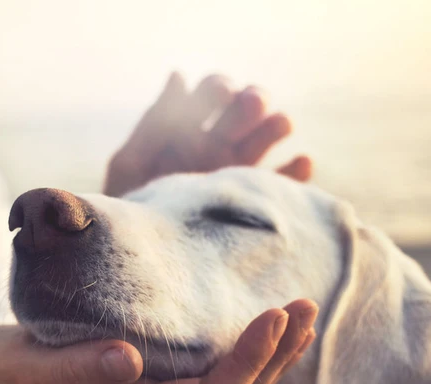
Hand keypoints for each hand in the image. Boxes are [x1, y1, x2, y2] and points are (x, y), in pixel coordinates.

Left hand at [104, 72, 312, 197]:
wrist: (141, 260)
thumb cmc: (128, 211)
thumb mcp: (131, 165)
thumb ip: (154, 123)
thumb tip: (179, 75)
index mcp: (187, 130)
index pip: (212, 94)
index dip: (219, 88)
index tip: (221, 93)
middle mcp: (217, 147)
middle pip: (244, 111)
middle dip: (251, 101)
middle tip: (252, 104)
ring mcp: (237, 174)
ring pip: (266, 139)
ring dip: (276, 125)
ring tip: (280, 124)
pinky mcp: (254, 203)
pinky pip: (283, 185)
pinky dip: (297, 172)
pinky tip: (301, 162)